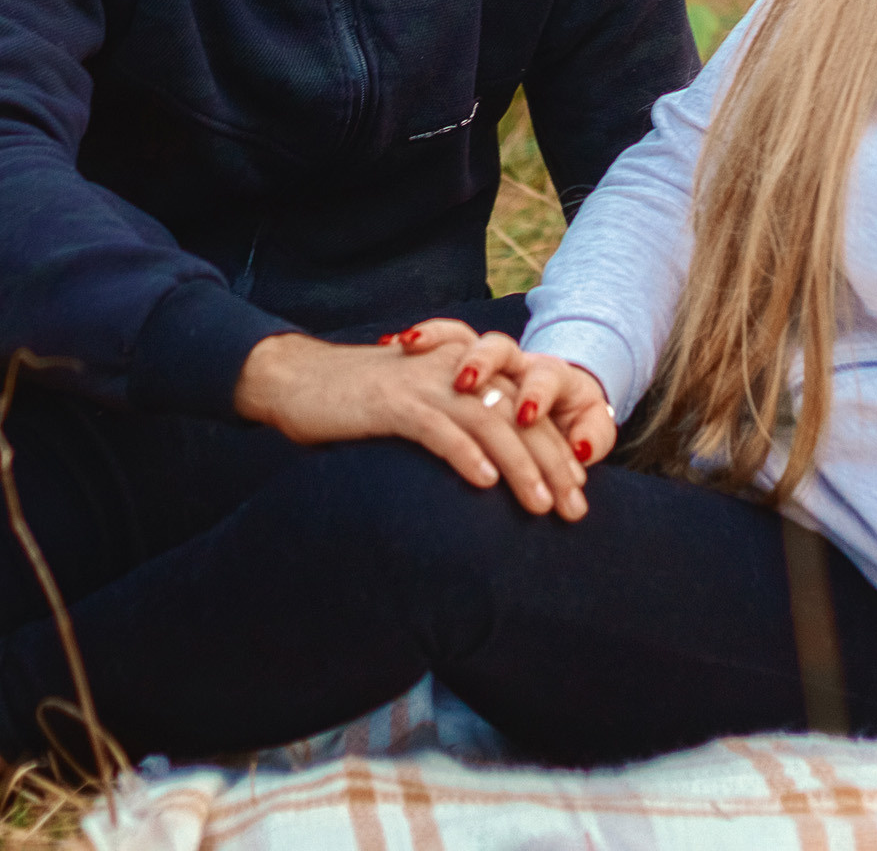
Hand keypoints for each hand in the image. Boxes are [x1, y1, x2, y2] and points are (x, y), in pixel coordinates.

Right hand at [233, 329, 589, 518]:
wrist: (297, 379)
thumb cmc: (361, 405)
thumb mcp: (420, 410)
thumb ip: (458, 427)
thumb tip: (497, 474)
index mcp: (466, 368)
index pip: (526, 408)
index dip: (556, 448)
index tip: (579, 489)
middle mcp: (453, 369)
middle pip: (519, 414)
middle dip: (551, 463)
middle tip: (574, 508)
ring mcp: (423, 383)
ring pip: (488, 420)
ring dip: (519, 465)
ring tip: (541, 504)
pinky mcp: (391, 401)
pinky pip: (437, 427)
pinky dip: (464, 453)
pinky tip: (484, 483)